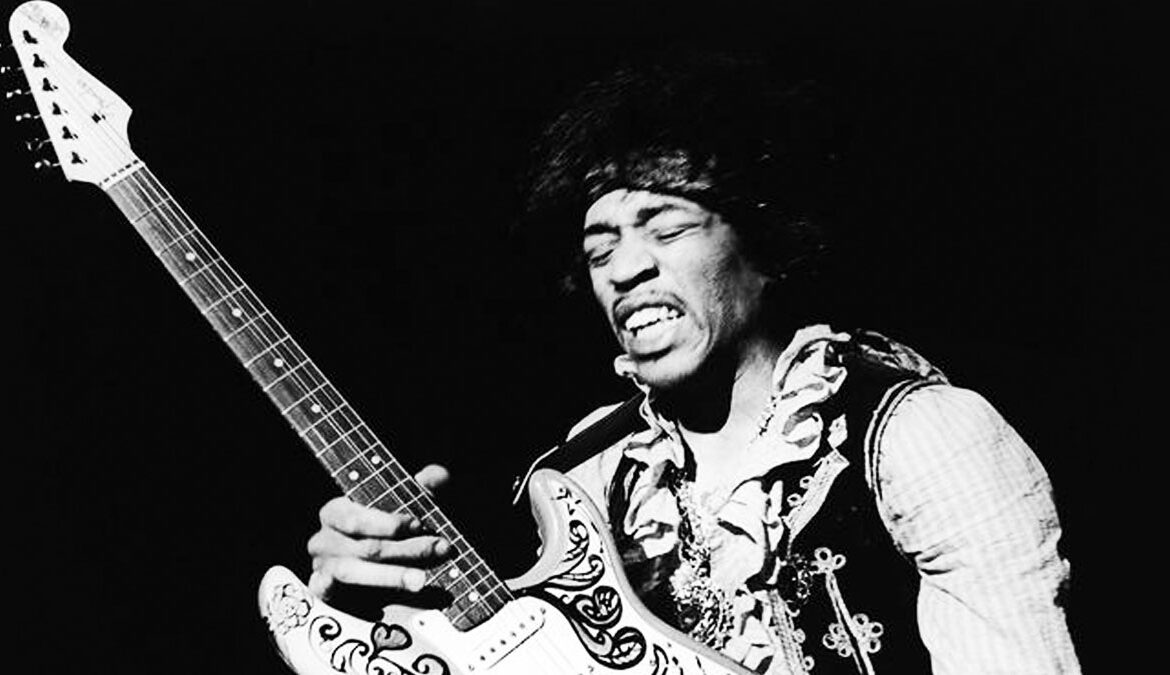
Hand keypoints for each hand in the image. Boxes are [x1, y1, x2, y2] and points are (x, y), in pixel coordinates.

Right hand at [307, 464, 451, 599]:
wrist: (377, 576)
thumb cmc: (392, 534)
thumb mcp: (408, 509)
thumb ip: (422, 489)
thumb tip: (438, 475)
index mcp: (336, 512)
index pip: (357, 517)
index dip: (389, 523)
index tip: (420, 524)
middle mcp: (323, 540)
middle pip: (365, 547)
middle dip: (407, 549)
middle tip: (440, 549)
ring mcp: (321, 569)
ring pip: (354, 572)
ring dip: (392, 576)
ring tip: (422, 580)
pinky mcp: (324, 596)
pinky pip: (332, 597)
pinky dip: (351, 596)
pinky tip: (375, 603)